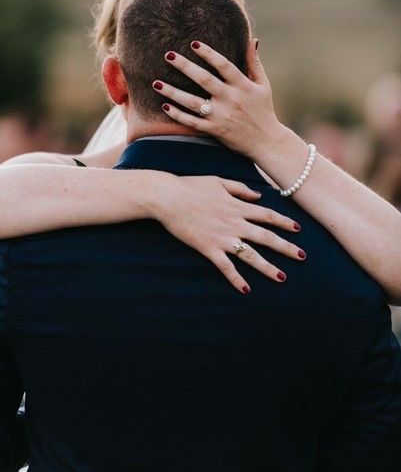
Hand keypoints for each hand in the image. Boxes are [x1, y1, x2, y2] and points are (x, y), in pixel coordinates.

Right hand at [150, 175, 304, 292]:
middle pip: (266, 237)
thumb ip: (241, 189)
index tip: (298, 229)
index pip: (268, 215)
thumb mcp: (219, 181)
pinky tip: (245, 289)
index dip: (284, 222)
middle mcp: (235, 223)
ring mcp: (223, 237)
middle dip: (286, 247)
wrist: (169, 197)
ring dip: (268, 267)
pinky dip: (236, 279)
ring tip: (282, 277)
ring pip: (251, 255)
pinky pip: (226, 267)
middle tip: (303, 256)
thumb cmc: (191, 186)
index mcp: (238, 206)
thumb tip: (258, 196)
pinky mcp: (209, 248)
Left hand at [152, 39, 284, 158]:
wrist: (266, 142)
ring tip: (156, 82)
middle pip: (204, 80)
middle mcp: (231, 99)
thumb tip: (252, 39)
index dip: (209, 53)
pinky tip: (164, 105)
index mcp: (243, 86)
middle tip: (168, 55)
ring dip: (173, 92)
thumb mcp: (263, 85)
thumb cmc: (263, 110)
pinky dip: (178, 115)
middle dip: (185, 66)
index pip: (224, 65)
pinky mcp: (215, 130)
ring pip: (193, 102)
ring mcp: (221, 116)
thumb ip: (254, 63)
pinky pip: (192, 122)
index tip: (193, 43)